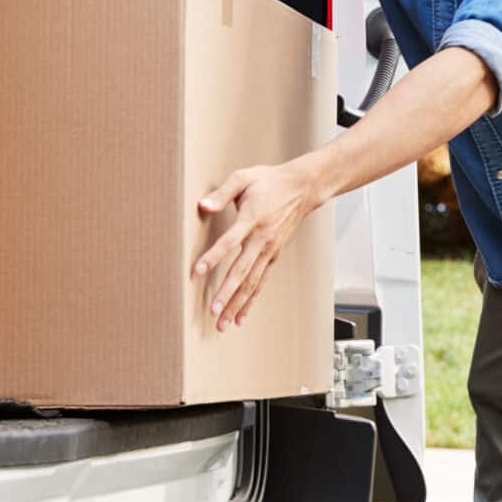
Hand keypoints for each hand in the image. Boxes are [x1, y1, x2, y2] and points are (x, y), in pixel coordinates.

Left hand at [194, 157, 328, 330]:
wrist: (303, 188)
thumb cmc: (270, 181)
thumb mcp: (243, 178)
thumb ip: (221, 193)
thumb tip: (203, 205)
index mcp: (251, 218)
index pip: (229, 241)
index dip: (213, 256)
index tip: (198, 271)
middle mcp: (262, 238)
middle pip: (242, 271)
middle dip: (227, 293)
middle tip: (213, 311)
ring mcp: (269, 250)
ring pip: (252, 282)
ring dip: (237, 303)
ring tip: (223, 323)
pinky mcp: (274, 255)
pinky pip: (261, 282)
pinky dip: (251, 300)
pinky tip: (241, 316)